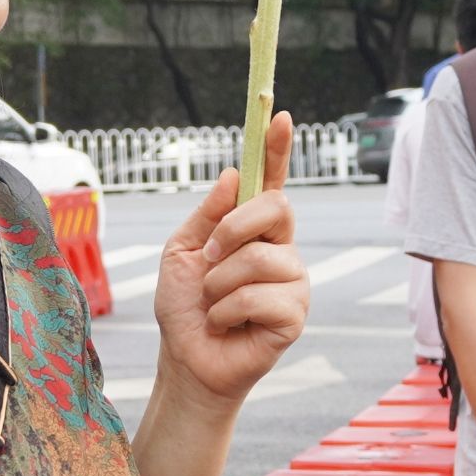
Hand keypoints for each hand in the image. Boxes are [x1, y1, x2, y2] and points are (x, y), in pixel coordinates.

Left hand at [153, 112, 309, 409]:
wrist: (185, 360)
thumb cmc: (184, 308)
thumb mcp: (181, 251)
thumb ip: (207, 214)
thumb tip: (234, 173)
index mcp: (253, 230)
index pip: (272, 183)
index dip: (277, 149)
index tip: (279, 115)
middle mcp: (281, 249)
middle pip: (276, 208)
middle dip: (233, 229)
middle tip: (208, 257)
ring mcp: (293, 282)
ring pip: (260, 259)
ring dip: (218, 283)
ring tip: (213, 305)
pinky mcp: (294, 315)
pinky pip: (260, 296)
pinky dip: (227, 311)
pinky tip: (225, 324)